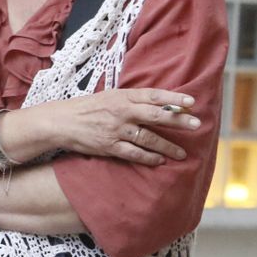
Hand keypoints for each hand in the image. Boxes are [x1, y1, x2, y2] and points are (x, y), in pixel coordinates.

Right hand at [16, 88, 199, 166]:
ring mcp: (116, 130)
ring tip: (181, 154)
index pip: (152, 95)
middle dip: (178, 121)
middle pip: (156, 116)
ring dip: (167, 147)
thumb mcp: (108, 97)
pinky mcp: (109, 146)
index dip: (173, 98)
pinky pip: (134, 153)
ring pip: (148, 138)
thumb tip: (156, 103)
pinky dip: (148, 158)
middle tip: (196, 125)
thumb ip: (130, 99)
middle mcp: (121, 112)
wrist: (60, 122)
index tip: (191, 101)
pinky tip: (159, 161)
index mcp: (121, 96)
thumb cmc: (85, 108)